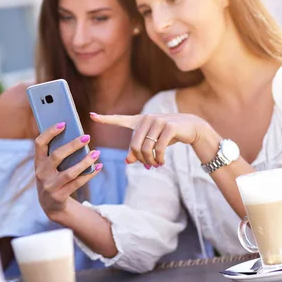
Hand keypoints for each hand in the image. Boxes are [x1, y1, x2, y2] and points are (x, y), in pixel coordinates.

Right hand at [34, 122, 102, 219]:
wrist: (50, 205)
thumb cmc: (53, 178)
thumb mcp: (49, 167)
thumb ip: (57, 154)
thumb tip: (77, 137)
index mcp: (38, 162)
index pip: (39, 143)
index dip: (50, 132)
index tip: (63, 124)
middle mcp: (41, 173)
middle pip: (57, 156)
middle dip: (72, 145)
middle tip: (87, 137)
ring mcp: (50, 186)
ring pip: (70, 172)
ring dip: (85, 162)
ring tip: (97, 153)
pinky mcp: (59, 196)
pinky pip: (77, 183)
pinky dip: (89, 174)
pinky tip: (99, 166)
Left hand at [90, 112, 210, 166]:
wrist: (190, 127)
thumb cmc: (167, 135)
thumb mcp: (151, 143)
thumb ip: (138, 151)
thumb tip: (128, 162)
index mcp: (138, 121)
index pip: (119, 120)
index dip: (105, 119)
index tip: (91, 116)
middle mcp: (146, 119)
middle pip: (134, 145)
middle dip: (140, 159)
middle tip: (148, 166)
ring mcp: (158, 121)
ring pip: (145, 148)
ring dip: (150, 161)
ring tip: (155, 165)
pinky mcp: (169, 126)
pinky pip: (158, 149)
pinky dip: (159, 159)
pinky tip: (161, 162)